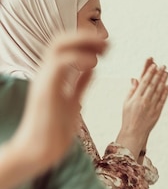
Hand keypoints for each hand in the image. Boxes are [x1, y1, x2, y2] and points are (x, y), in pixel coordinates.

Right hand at [7, 32, 106, 175]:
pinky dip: (77, 59)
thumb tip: (92, 67)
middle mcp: (46, 74)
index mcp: (53, 76)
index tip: (107, 47)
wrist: (39, 151)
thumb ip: (80, 84)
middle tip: (108, 43)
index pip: (66, 47)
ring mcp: (44, 80)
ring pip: (58, 47)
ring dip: (83, 43)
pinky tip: (94, 63)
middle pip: (60, 41)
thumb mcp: (73, 101)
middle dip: (85, 38)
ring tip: (104, 49)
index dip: (86, 42)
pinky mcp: (45, 90)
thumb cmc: (54, 129)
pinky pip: (58, 65)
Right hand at [116, 57, 167, 159]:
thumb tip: (135, 79)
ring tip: (166, 73)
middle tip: (163, 66)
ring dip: (163, 81)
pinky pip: (162, 100)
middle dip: (158, 74)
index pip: (144, 82)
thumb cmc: (129, 116)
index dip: (149, 73)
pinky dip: (165, 92)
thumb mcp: (126, 103)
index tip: (154, 65)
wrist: (134, 132)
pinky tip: (167, 85)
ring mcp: (152, 107)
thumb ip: (132, 90)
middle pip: (153, 85)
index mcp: (136, 98)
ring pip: (159, 91)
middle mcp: (144, 101)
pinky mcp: (157, 112)